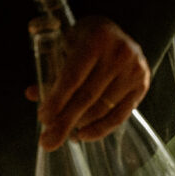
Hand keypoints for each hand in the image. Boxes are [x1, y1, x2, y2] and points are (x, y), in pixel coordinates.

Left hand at [25, 16, 149, 149]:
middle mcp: (119, 53)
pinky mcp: (142, 85)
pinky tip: (83, 135)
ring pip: (102, 108)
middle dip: (65, 121)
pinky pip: (119, 115)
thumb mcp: (67, 46)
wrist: (118, 35)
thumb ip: (52, 70)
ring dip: (79, 126)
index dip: (57, 101)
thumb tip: (32, 95)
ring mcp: (134, 70)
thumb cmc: (86, 41)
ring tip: (62, 134)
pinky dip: (100, 129)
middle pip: (87, 96)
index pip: (73, 77)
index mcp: (97, 38)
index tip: (43, 118)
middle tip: (48, 140)